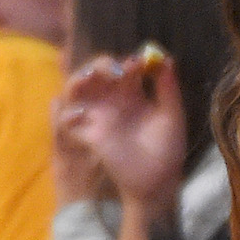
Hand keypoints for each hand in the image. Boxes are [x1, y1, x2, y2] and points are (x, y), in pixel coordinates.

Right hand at [58, 48, 185, 209]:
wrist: (159, 179)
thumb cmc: (167, 147)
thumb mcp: (171, 115)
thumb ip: (168, 89)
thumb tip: (167, 60)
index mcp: (133, 94)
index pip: (124, 69)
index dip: (130, 63)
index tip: (139, 64)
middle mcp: (113, 101)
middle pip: (97, 73)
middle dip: (102, 65)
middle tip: (116, 70)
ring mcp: (98, 116)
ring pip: (77, 89)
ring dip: (79, 78)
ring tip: (91, 77)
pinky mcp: (88, 134)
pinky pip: (69, 121)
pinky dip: (68, 114)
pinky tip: (81, 112)